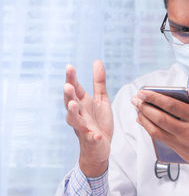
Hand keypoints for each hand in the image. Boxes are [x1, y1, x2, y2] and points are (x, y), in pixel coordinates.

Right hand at [64, 60, 112, 176]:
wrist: (99, 147)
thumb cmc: (98, 121)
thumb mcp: (101, 99)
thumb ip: (99, 82)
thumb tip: (97, 61)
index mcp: (82, 103)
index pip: (75, 89)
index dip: (71, 78)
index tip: (69, 67)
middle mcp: (79, 114)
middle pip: (70, 103)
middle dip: (69, 94)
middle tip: (68, 85)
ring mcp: (84, 128)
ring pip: (74, 120)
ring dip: (73, 113)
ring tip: (74, 105)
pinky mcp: (92, 140)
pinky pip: (91, 139)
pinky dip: (93, 137)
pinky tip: (96, 135)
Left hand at [133, 88, 188, 181]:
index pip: (172, 105)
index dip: (155, 98)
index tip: (144, 92)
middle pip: (161, 118)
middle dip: (145, 107)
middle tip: (135, 99)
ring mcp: (182, 142)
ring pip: (157, 130)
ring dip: (144, 118)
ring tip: (137, 109)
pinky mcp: (178, 150)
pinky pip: (159, 139)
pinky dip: (149, 129)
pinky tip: (144, 121)